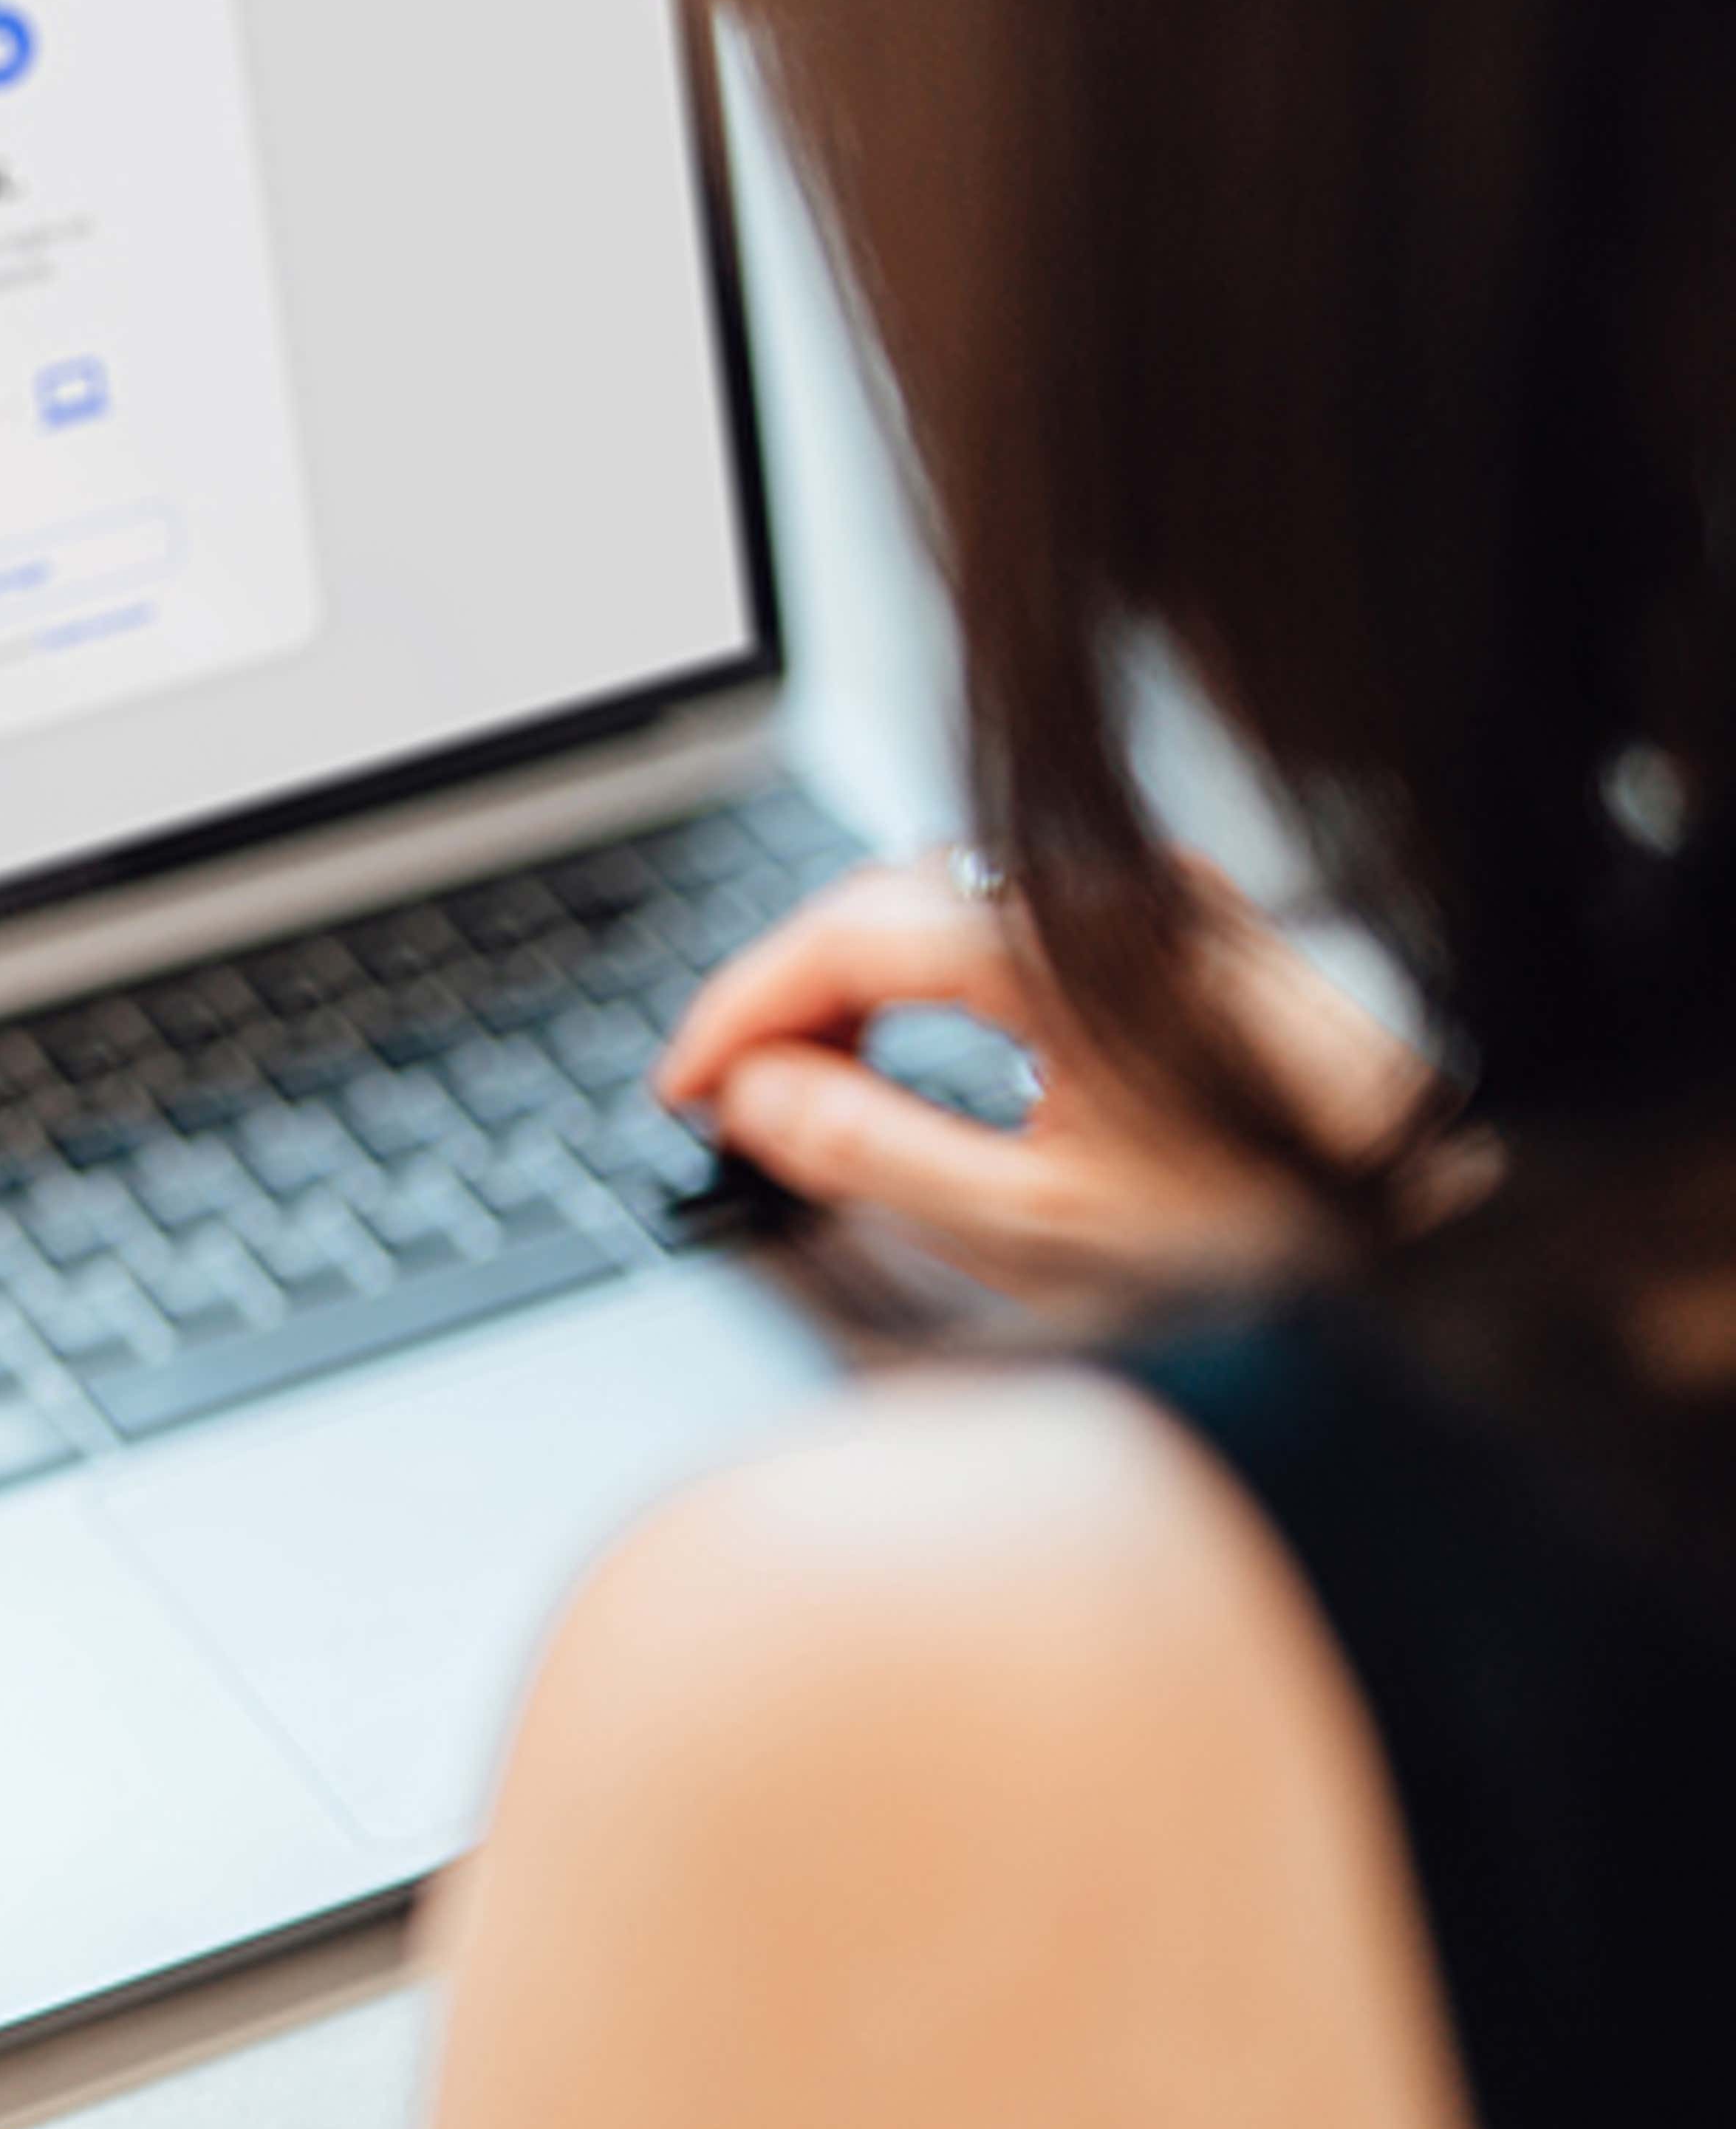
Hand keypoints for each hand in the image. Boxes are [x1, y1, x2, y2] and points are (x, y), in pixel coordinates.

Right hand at [655, 853, 1435, 1309]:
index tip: (683, 1083)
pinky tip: (918, 1045)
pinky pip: (1007, 918)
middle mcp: (1100, 890)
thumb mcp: (1034, 1226)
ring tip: (810, 1085)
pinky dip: (932, 975)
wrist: (1446, 1224)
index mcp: (1055, 948)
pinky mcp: (1177, 922)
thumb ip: (870, 1151)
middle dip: (785, 999)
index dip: (736, 1011)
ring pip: (938, 904)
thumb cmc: (1268, 1237)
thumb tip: (754, 1095)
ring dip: (855, 985)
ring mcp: (1145, 895)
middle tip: (731, 1100)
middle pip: (879, 905)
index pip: (837, 939)